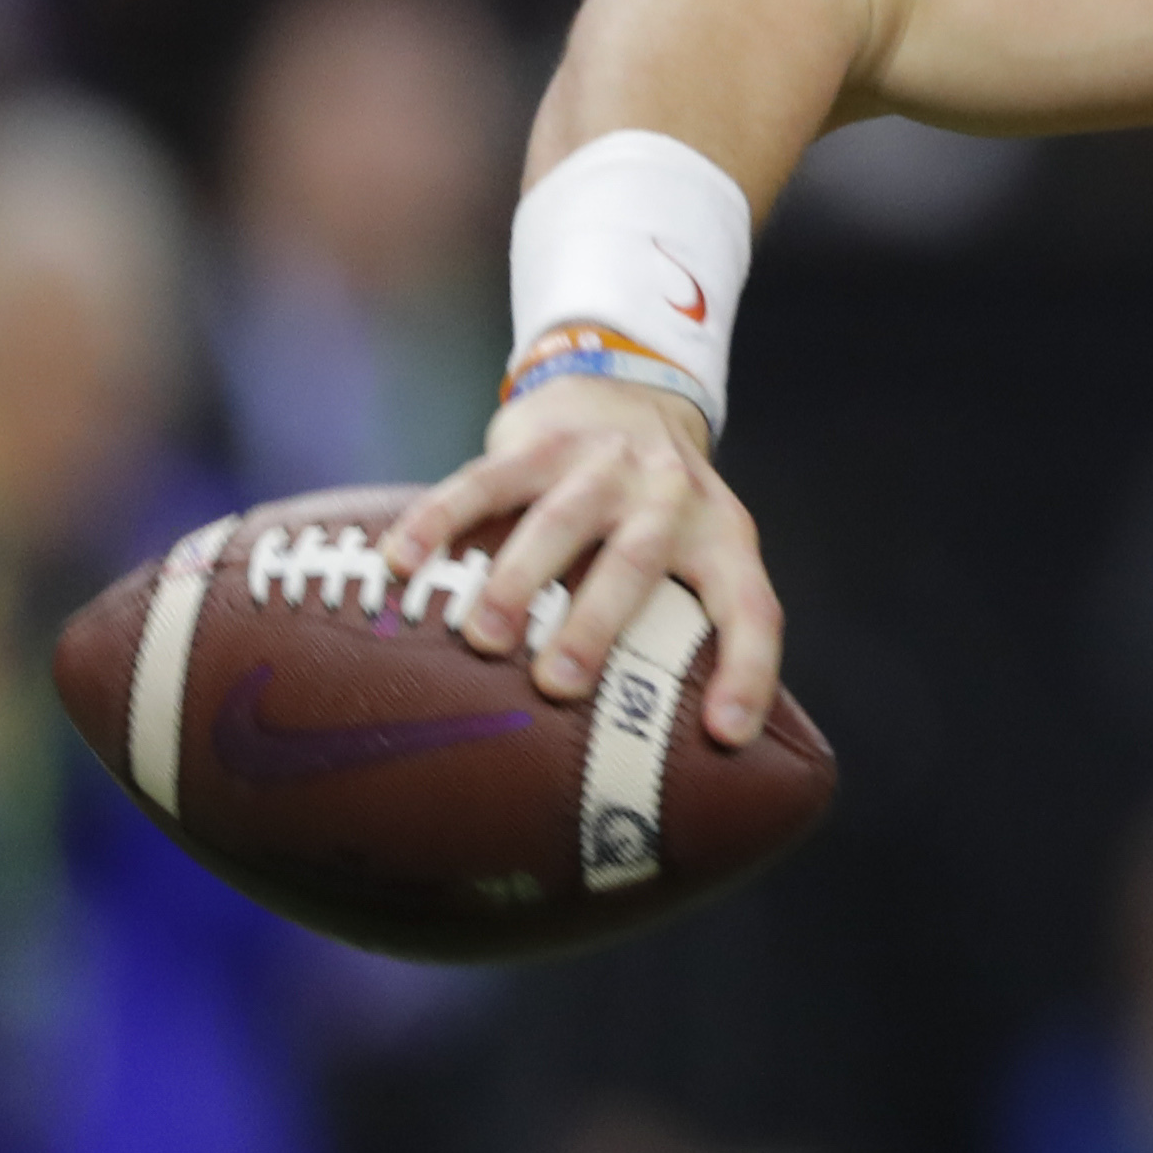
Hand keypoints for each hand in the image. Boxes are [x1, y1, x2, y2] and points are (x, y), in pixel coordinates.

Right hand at [384, 374, 783, 746]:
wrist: (628, 395)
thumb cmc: (656, 515)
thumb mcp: (697, 556)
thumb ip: (680, 631)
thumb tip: (643, 757)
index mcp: (723, 538)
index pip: (751, 608)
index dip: (748, 672)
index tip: (725, 735)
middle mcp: (672, 496)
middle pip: (638, 560)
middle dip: (595, 624)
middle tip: (556, 684)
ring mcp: (606, 463)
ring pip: (561, 518)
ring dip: (520, 579)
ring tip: (483, 638)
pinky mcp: (541, 441)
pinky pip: (486, 480)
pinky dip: (440, 521)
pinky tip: (401, 563)